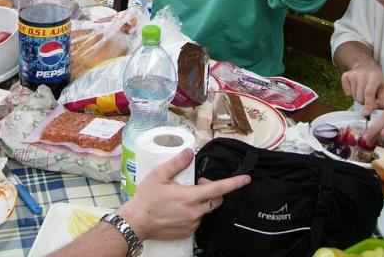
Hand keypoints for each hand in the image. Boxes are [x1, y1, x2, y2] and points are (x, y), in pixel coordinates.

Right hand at [117, 149, 250, 240]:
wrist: (136, 222)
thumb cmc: (146, 198)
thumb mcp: (159, 175)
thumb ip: (177, 163)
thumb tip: (189, 152)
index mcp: (191, 197)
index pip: (219, 188)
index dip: (235, 183)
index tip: (246, 179)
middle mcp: (195, 212)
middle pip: (216, 200)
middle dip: (213, 190)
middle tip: (198, 183)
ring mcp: (192, 224)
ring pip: (206, 210)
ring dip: (201, 202)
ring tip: (182, 197)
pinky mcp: (187, 232)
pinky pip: (197, 220)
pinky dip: (193, 213)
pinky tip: (178, 209)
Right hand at [340, 62, 383, 116]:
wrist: (365, 66)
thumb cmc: (376, 81)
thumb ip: (382, 102)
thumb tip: (372, 109)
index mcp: (375, 77)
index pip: (369, 92)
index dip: (368, 104)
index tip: (366, 113)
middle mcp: (362, 74)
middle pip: (360, 97)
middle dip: (364, 102)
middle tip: (368, 97)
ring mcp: (352, 75)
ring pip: (353, 96)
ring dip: (358, 98)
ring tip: (362, 91)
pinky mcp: (345, 76)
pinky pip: (347, 92)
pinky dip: (351, 94)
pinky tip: (356, 87)